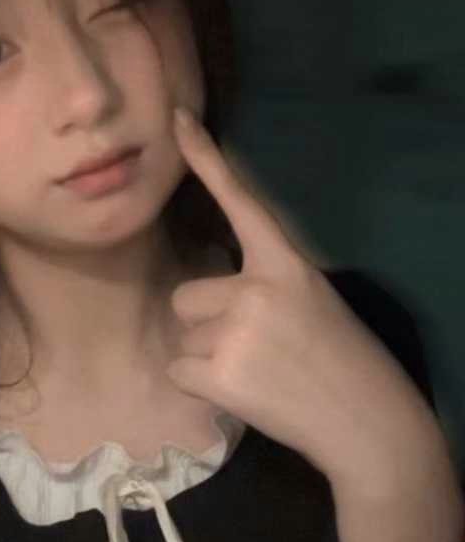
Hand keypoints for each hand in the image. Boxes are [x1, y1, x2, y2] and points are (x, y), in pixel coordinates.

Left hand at [165, 107, 438, 483]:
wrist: (365, 422)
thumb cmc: (339, 361)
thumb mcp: (309, 301)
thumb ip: (262, 285)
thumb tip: (204, 295)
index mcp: (286, 264)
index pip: (241, 201)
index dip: (206, 159)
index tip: (177, 119)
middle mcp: (257, 288)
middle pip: (188, 294)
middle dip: (208, 322)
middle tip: (258, 349)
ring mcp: (236, 330)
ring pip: (183, 336)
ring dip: (207, 356)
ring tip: (257, 373)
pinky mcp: (219, 373)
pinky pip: (178, 371)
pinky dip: (200, 387)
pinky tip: (243, 394)